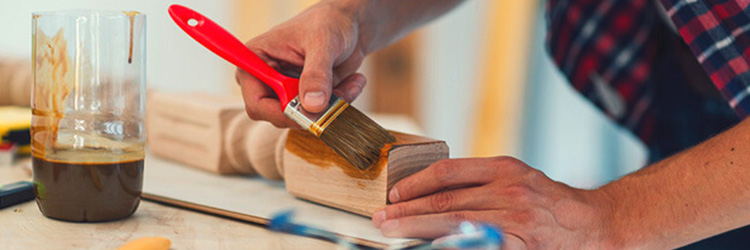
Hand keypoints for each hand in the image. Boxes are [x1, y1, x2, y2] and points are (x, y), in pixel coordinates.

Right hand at [236, 1, 367, 126]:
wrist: (350, 23)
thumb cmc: (328, 22)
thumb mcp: (322, 44)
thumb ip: (316, 74)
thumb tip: (312, 105)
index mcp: (257, 59)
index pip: (256, 102)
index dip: (280, 113)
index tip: (309, 112)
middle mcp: (267, 79)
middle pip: (278, 116)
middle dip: (313, 111)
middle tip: (340, 96)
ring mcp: (287, 91)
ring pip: (304, 118)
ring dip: (332, 107)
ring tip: (352, 83)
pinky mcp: (307, 98)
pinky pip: (322, 115)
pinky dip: (341, 103)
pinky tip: (353, 83)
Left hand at [372, 156, 611, 248]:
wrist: (593, 225)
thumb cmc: (548, 202)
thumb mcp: (517, 178)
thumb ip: (480, 182)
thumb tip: (432, 192)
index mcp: (505, 169)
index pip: (449, 172)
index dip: (416, 183)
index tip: (394, 194)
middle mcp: (508, 191)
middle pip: (445, 200)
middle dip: (407, 211)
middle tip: (381, 218)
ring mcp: (514, 221)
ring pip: (453, 224)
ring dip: (417, 229)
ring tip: (392, 232)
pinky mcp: (519, 245)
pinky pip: (475, 245)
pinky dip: (448, 245)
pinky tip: (429, 247)